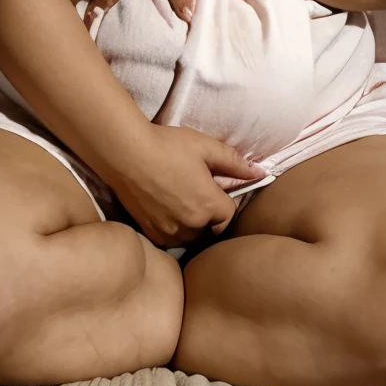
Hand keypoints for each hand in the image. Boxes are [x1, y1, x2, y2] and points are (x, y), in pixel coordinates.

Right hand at [109, 123, 257, 246]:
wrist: (127, 154)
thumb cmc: (168, 146)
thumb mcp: (205, 146)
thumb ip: (234, 162)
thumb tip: (259, 172)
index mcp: (209, 205)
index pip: (229, 215)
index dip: (223, 200)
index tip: (212, 187)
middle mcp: (191, 225)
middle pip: (210, 228)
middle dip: (208, 214)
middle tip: (195, 190)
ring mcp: (169, 232)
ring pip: (190, 236)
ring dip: (191, 224)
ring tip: (180, 199)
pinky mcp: (151, 233)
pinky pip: (170, 239)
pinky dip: (172, 228)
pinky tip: (165, 207)